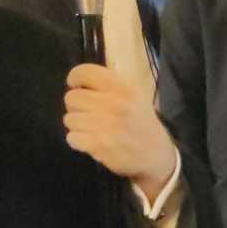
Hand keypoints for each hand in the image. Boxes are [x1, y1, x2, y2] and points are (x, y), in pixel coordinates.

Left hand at [63, 64, 177, 197]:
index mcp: (124, 89)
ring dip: (77, 125)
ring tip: (92, 129)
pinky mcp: (98, 145)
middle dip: (76, 106)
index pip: (86, 72)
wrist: (157, 155)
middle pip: (72, 97)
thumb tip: (82, 82)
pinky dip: (78, 141)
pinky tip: (91, 141)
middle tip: (88, 113)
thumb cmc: (143, 124)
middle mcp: (114, 104)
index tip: (76, 85)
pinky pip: (71, 137)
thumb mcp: (136, 97)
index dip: (75, 78)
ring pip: (69, 119)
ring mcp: (105, 125)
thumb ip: (111, 87)